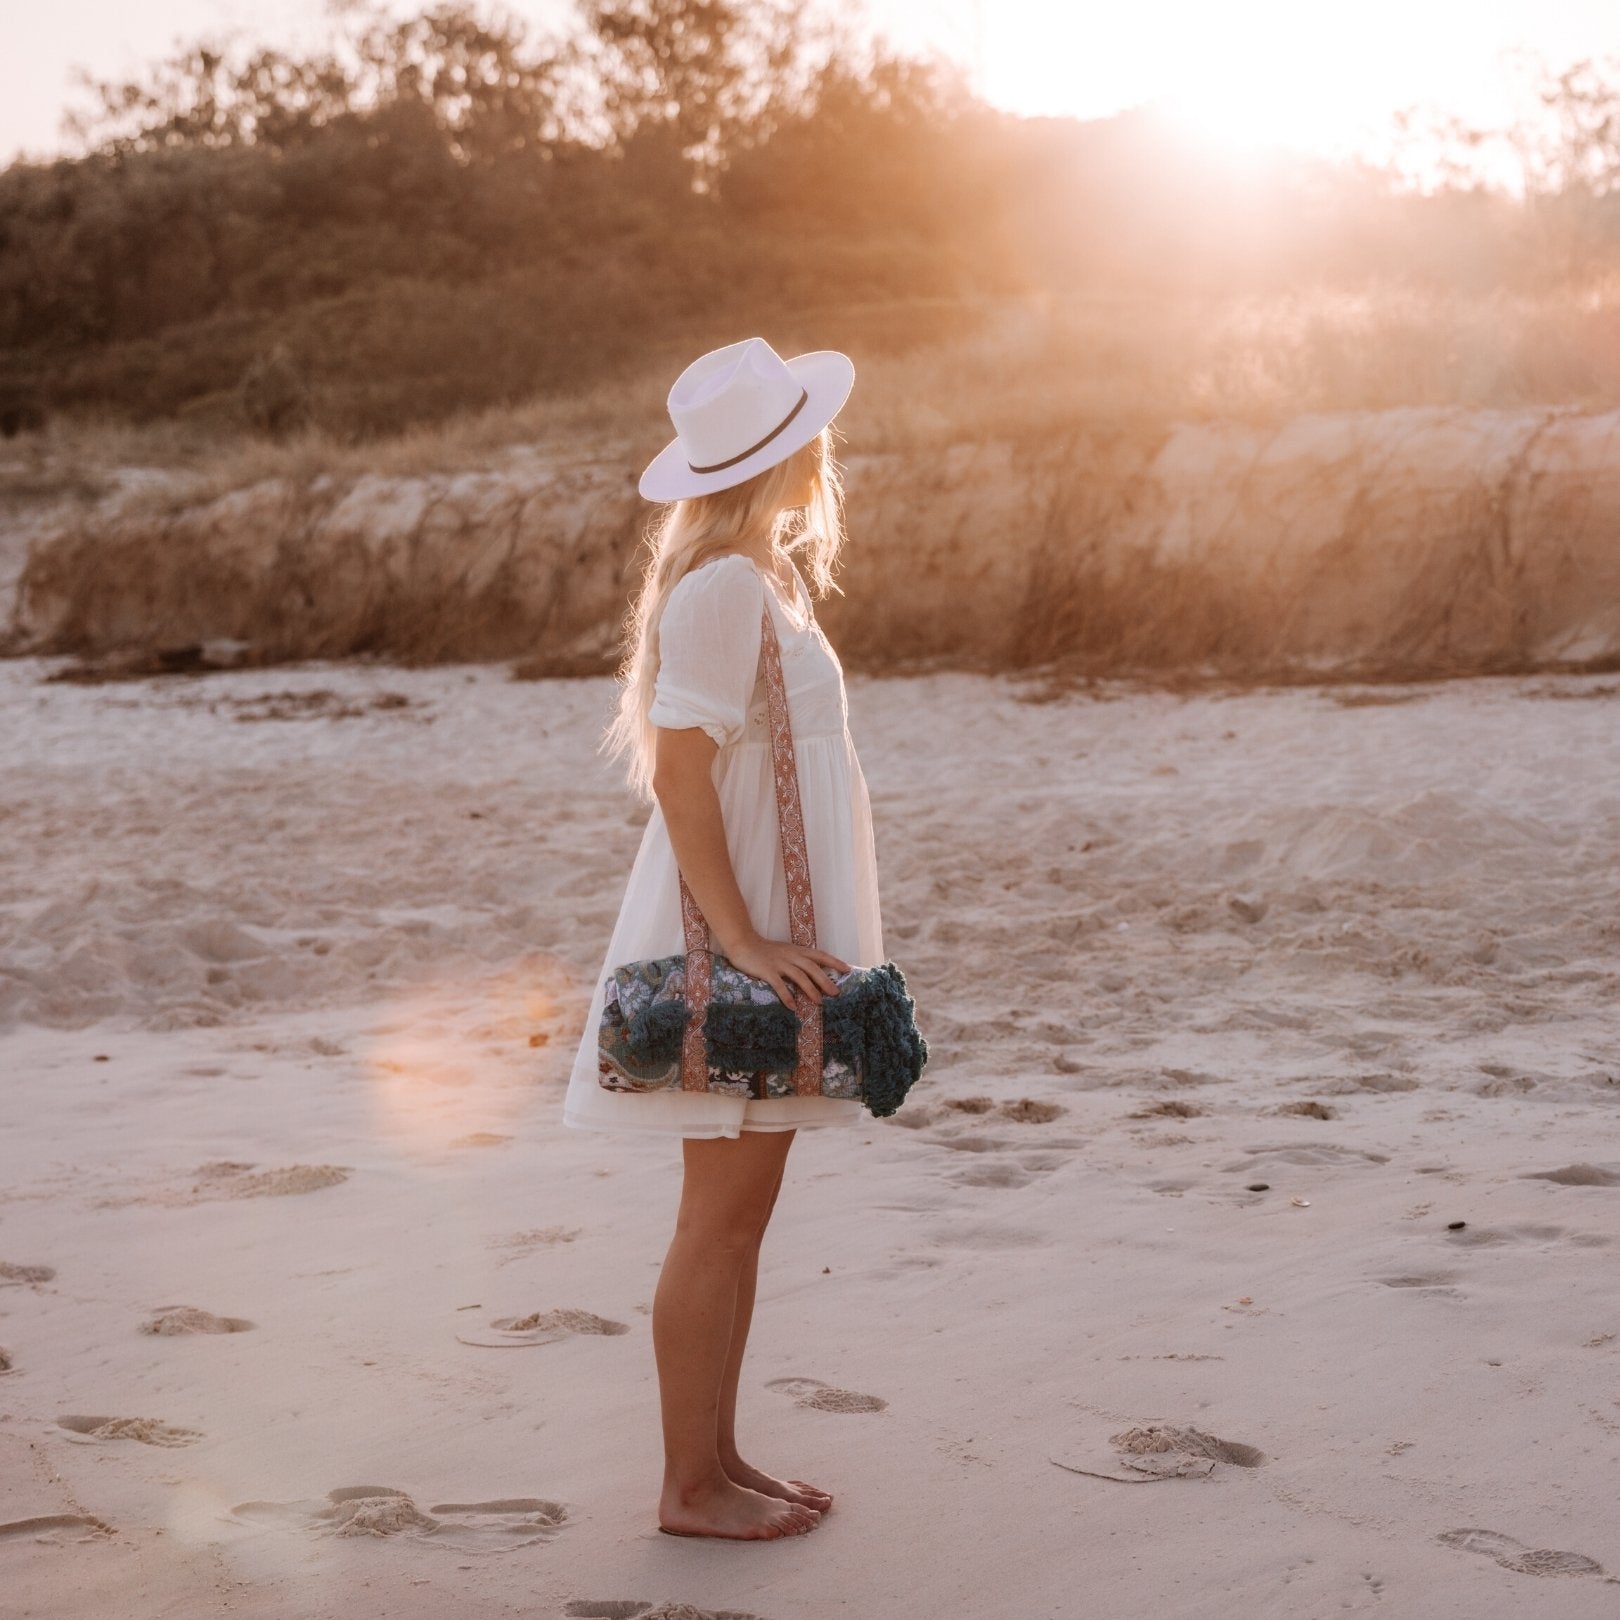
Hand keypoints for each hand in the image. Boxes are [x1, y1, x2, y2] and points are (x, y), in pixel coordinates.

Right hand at [724, 932, 852, 1008]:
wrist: (743, 943)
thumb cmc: (765, 950)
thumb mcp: (785, 952)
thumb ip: (798, 960)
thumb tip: (813, 974)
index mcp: (796, 950)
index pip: (819, 955)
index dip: (834, 962)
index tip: (847, 970)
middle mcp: (790, 955)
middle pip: (812, 968)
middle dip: (825, 980)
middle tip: (835, 993)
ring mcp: (779, 963)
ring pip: (799, 976)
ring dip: (810, 989)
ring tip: (819, 1002)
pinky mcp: (767, 971)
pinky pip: (779, 985)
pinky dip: (787, 996)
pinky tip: (793, 1007)